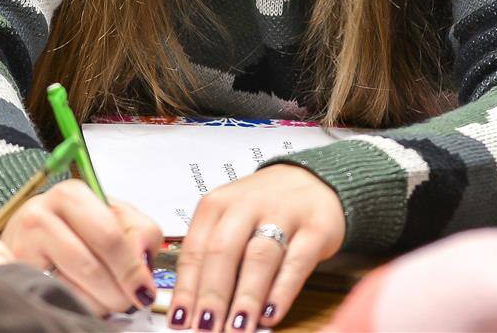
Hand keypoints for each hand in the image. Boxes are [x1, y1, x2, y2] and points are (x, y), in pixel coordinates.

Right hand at [0, 179, 162, 314]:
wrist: (31, 234)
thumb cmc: (78, 226)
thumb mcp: (116, 217)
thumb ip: (141, 233)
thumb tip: (142, 262)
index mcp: (71, 195)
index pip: (108, 236)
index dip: (130, 268)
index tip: (144, 289)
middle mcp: (40, 215)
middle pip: (89, 266)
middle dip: (115, 291)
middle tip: (127, 301)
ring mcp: (20, 245)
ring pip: (70, 290)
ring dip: (96, 303)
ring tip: (103, 297)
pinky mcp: (11, 271)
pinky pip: (52, 299)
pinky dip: (74, 306)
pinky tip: (81, 298)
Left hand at [169, 164, 344, 330]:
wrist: (310, 178)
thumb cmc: (260, 210)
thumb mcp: (229, 222)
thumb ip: (211, 259)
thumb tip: (193, 308)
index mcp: (217, 205)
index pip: (195, 250)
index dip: (186, 289)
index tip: (180, 321)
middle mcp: (247, 206)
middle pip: (223, 252)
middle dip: (213, 296)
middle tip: (206, 330)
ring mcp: (284, 214)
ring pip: (259, 257)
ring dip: (245, 297)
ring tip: (236, 329)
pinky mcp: (316, 228)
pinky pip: (296, 262)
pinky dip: (282, 291)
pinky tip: (270, 314)